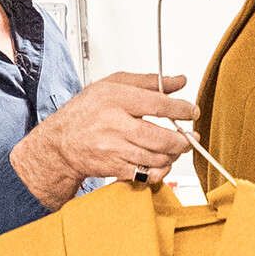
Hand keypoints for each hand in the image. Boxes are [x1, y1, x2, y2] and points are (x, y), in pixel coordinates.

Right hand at [12, 72, 195, 201]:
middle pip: (158, 136)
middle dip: (180, 139)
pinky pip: (145, 173)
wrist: (61, 142)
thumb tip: (179, 81)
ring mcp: (113, 148)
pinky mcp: (113, 167)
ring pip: (154, 157)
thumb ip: (148, 82)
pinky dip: (159, 170)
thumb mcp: (113, 85)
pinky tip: (161, 161)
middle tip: (190, 136)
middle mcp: (113, 124)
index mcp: (115, 98)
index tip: (192, 111)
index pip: (156, 104)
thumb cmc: (86, 111)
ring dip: (172, 155)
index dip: (180, 109)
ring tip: (176, 148)